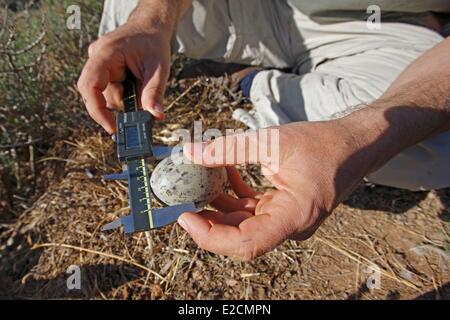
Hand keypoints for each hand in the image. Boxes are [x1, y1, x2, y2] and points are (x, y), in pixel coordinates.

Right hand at [77, 21, 170, 133]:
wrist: (151, 28)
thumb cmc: (153, 44)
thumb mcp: (159, 69)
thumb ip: (154, 92)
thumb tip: (156, 116)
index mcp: (106, 53)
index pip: (90, 86)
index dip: (97, 110)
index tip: (111, 127)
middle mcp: (96, 59)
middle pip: (96, 94)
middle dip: (119, 102)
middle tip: (139, 101)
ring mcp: (98, 65)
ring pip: (106, 96)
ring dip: (126, 98)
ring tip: (141, 83)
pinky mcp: (103, 71)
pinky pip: (109, 91)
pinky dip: (125, 94)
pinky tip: (135, 83)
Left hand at [178, 119, 379, 260]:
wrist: (354, 145)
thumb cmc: (324, 144)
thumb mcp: (273, 141)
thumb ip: (230, 148)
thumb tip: (191, 153)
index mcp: (293, 217)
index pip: (245, 243)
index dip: (210, 236)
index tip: (185, 215)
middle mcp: (288, 225)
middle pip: (238, 237)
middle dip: (207, 220)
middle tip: (182, 199)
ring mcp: (284, 219)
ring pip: (241, 223)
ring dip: (217, 205)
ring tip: (196, 182)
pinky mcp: (281, 208)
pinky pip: (250, 208)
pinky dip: (233, 193)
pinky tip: (222, 170)